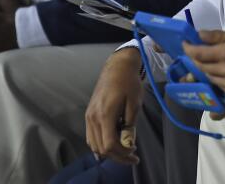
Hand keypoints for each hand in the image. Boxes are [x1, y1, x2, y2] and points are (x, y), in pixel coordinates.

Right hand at [85, 48, 142, 164]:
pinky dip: (101, 144)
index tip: (134, 151)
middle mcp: (93, 117)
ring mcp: (89, 116)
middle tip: (132, 157)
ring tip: (124, 151)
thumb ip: (130, 125)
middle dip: (117, 156)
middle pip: (101, 148)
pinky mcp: (89, 114)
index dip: (122, 153)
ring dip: (108, 152)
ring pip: (94, 144)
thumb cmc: (129, 83)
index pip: (109, 144)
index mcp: (106, 114)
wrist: (117, 67)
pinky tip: (113, 143)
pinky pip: (91, 136)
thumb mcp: (135, 103)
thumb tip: (128, 143)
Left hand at [184, 26, 224, 101]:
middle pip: (202, 68)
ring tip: (209, 65)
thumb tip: (200, 35)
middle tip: (196, 54)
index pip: (198, 54)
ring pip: (210, 80)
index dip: (189, 49)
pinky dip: (217, 83)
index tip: (185, 45)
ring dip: (207, 72)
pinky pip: (221, 91)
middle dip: (196, 60)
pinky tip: (220, 77)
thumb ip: (219, 35)